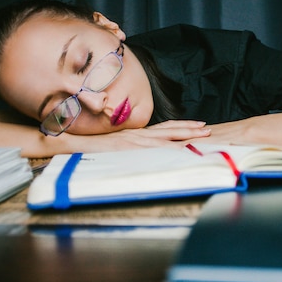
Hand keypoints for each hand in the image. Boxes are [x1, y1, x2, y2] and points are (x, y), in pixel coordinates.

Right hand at [67, 120, 211, 151]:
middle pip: (170, 130)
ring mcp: (134, 140)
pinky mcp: (129, 147)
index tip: (197, 126)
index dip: (181, 126)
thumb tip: (138, 155)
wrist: (73, 142)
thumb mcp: (113, 146)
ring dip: (186, 138)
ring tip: (204, 138)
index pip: (163, 128)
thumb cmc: (90, 146)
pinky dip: (170, 150)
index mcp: (136, 134)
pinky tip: (183, 152)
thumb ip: (127, 148)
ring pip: (167, 138)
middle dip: (191, 129)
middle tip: (208, 129)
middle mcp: (138, 134)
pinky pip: (154, 149)